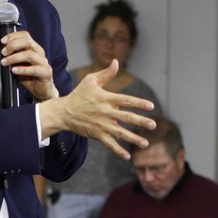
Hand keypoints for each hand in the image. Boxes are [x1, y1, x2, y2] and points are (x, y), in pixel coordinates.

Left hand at [1, 29, 58, 101]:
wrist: (42, 90)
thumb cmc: (30, 77)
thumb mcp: (19, 65)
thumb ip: (13, 58)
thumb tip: (1, 52)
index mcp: (34, 48)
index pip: (25, 36)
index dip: (13, 36)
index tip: (2, 41)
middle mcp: (40, 53)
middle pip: (27, 42)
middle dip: (13, 45)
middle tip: (3, 52)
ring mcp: (44, 62)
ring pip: (29, 55)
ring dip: (14, 57)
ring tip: (5, 62)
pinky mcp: (46, 72)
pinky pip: (34, 69)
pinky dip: (22, 69)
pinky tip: (14, 70)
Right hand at [39, 60, 155, 159]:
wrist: (64, 112)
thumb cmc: (79, 95)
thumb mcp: (90, 80)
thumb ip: (106, 73)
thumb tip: (116, 62)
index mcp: (106, 98)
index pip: (126, 100)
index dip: (139, 103)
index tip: (151, 106)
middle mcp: (105, 112)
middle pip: (126, 117)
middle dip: (140, 122)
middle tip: (153, 125)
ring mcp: (101, 124)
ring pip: (120, 133)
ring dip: (133, 139)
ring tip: (145, 143)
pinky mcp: (96, 134)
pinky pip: (109, 143)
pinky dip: (118, 150)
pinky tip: (127, 156)